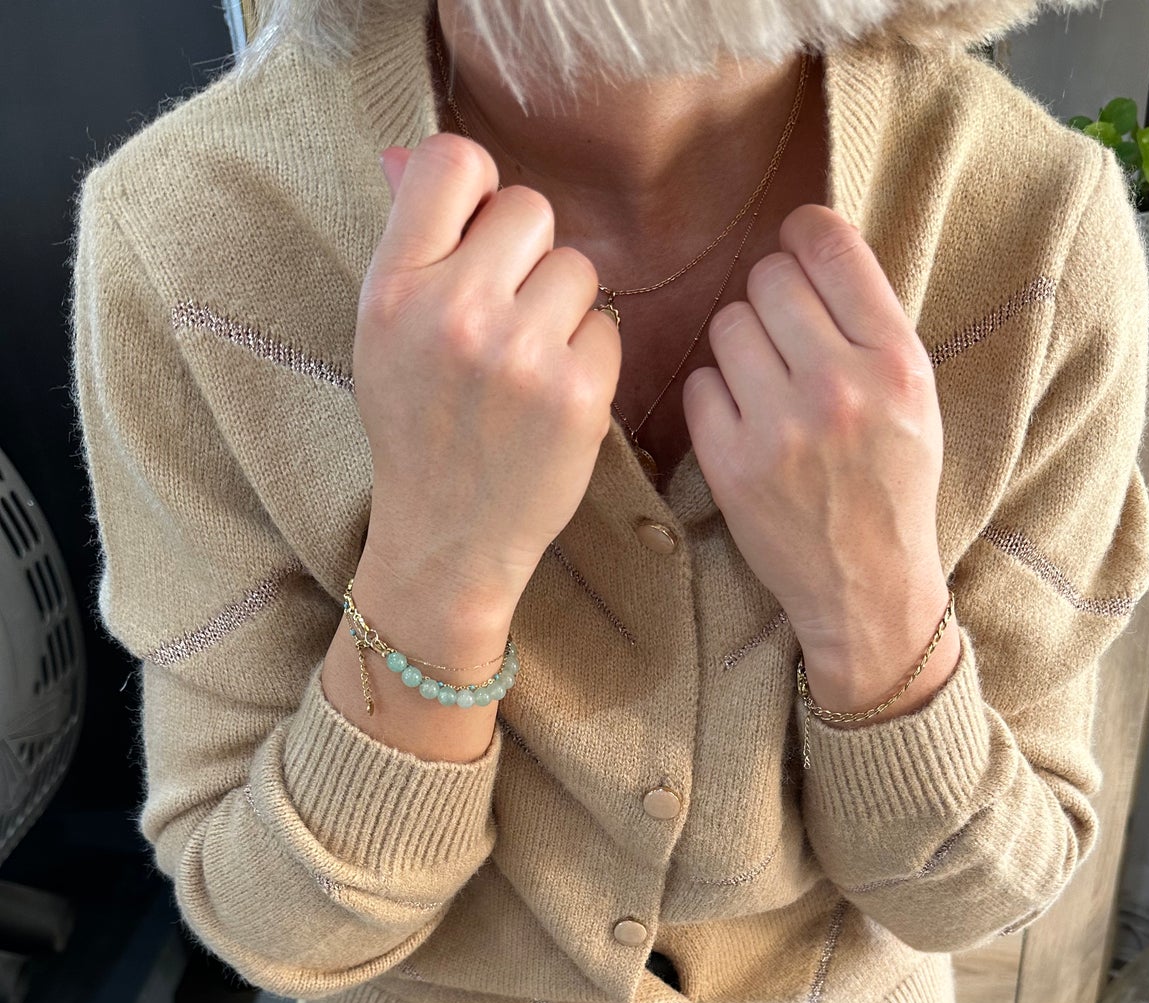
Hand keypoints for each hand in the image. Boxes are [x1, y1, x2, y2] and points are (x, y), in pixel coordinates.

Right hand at [355, 135, 621, 648]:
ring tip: (527, 363)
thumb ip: (410, 247)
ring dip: (562, 307)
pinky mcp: (578, 394)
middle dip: (527, 255)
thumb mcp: (382, 334)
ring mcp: (521, 355)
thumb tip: (415, 155)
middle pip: (530, 209)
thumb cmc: (417, 430)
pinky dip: (588, 358)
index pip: (452, 162)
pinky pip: (606, 327)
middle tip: (506, 315)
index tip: (478, 234)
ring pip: (577, 268)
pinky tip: (552, 398)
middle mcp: (456, 312)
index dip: (477, 191)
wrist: (446, 540)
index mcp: (394, 288)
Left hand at [682, 204, 948, 672]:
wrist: (869, 587)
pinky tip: (744, 424)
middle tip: (782, 336)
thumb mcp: (914, 397)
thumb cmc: (892, 484)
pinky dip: (716, 399)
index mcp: (896, 361)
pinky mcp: (733, 464)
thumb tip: (810, 246)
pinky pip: (700, 385)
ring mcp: (781, 428)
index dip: (803, 235)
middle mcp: (839, 387)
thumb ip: (871, 325)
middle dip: (770, 299)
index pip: (831, 246)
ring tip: (765, 384)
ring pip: (727, 326)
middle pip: (769, 279)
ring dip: (739, 347)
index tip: (795, 249)